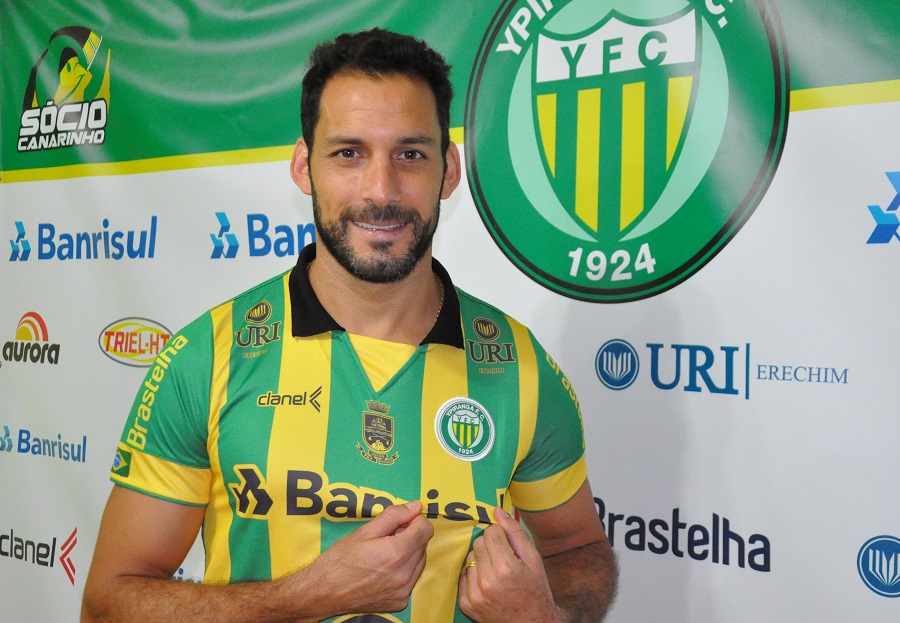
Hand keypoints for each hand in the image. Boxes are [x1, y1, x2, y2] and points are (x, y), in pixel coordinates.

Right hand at [297, 500, 433, 615]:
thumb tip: (415, 506)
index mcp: (396, 553)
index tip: (401, 521)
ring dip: (409, 553)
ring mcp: (403, 591)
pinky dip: (404, 570)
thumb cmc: (339, 560)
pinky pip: (411, 579)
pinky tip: (384, 569)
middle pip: (423, 545)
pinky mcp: (399, 602)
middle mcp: (404, 574)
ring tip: (384, 553)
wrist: (322, 593)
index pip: (426, 529)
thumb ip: (393, 516)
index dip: (414, 520)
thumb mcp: (364, 531)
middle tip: (386, 536)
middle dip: (410, 535)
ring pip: (419, 562)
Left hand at [458, 507, 561, 622]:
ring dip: (481, 560)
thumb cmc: (536, 591)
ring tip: (496, 573)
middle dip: (490, 545)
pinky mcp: (466, 604)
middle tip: (503, 558)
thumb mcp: (533, 560)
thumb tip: (497, 511)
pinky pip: (464, 575)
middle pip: (478, 542)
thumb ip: (515, 533)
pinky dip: (473, 575)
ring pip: (470, 557)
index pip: (491, 532)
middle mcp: (487, 581)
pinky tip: (487, 583)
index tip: (507, 544)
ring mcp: (475, 594)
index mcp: (506, 567)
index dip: (500, 535)